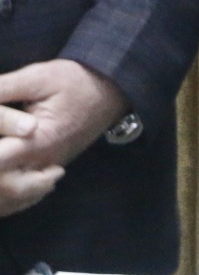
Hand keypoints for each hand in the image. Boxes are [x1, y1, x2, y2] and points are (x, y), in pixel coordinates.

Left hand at [0, 60, 129, 216]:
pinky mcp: (46, 171)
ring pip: (9, 196)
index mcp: (36, 142)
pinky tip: (3, 183)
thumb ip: (2, 89)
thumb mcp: (39, 78)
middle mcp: (40, 164)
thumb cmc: (76, 81)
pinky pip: (20, 195)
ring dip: (0, 185)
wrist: (111, 91)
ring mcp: (44, 171)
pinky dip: (6, 195)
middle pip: (2, 186)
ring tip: (0, 161)